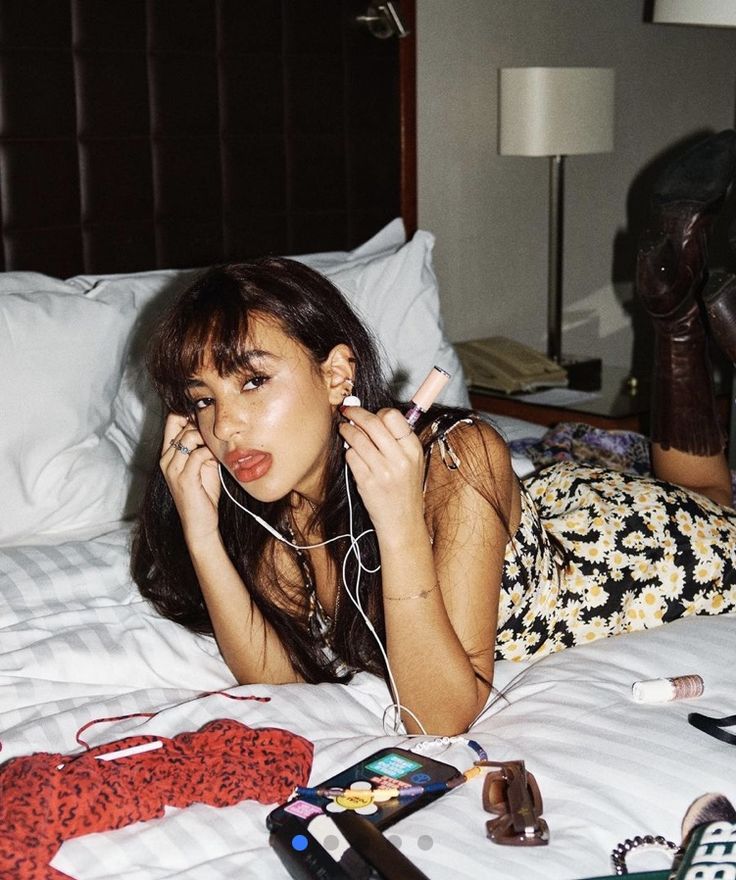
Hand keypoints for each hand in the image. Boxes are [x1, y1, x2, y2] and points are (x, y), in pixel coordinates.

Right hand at [161, 413, 220, 543]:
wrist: (200, 523)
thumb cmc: (203, 494)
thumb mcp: (203, 464)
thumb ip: (203, 446)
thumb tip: (213, 427)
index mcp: (168, 454)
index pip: (172, 419)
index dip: (189, 413)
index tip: (206, 419)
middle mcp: (166, 459)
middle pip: (179, 424)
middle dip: (200, 424)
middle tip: (213, 435)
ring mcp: (173, 468)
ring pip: (189, 436)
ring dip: (207, 439)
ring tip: (215, 450)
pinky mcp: (184, 478)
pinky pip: (198, 454)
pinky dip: (210, 453)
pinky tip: (216, 460)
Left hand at [338, 405, 425, 535]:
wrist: (402, 522)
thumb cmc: (404, 489)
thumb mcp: (412, 462)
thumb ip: (397, 440)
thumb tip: (373, 416)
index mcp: (413, 449)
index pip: (393, 416)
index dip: (378, 412)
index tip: (371, 414)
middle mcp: (400, 459)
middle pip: (372, 423)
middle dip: (355, 413)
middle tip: (347, 411)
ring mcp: (383, 471)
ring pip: (357, 438)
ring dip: (347, 430)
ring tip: (344, 429)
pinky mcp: (367, 482)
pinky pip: (351, 457)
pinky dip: (348, 452)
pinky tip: (351, 454)